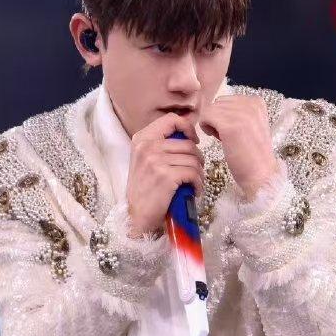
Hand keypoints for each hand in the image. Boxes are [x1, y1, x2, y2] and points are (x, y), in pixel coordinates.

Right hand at [126, 112, 205, 237]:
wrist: (137, 215)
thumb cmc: (145, 189)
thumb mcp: (146, 160)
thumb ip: (161, 145)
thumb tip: (188, 135)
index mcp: (141, 139)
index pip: (171, 119)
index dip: (187, 127)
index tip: (193, 141)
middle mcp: (146, 146)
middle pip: (187, 143)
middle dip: (197, 158)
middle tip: (195, 171)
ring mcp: (155, 160)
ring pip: (193, 159)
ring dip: (198, 173)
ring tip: (193, 183)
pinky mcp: (166, 176)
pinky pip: (193, 173)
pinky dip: (198, 184)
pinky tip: (194, 191)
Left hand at [199, 93, 283, 200]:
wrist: (260, 174)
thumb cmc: (253, 153)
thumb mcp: (252, 124)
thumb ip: (239, 111)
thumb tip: (216, 105)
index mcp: (257, 102)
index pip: (227, 100)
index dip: (225, 116)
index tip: (234, 131)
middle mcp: (250, 104)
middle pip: (218, 103)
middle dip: (218, 119)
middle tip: (228, 137)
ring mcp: (240, 114)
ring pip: (210, 110)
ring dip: (212, 124)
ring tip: (225, 139)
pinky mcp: (229, 126)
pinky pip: (206, 117)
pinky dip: (206, 128)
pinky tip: (218, 140)